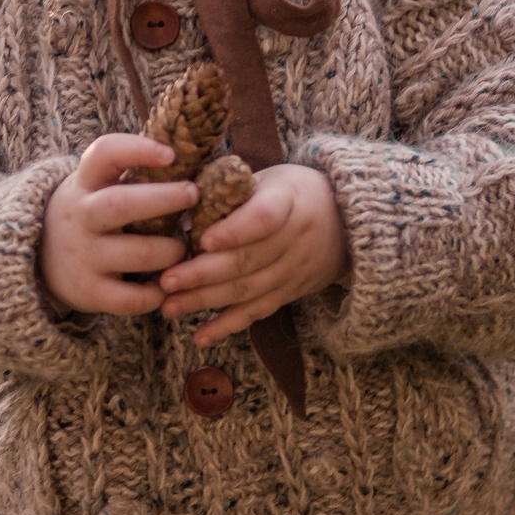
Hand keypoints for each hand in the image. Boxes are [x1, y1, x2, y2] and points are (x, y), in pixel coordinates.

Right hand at [39, 135, 195, 316]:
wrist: (37, 256)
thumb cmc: (91, 212)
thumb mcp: (97, 185)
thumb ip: (132, 171)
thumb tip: (194, 152)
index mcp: (86, 183)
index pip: (104, 154)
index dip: (137, 150)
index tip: (171, 154)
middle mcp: (81, 216)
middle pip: (120, 204)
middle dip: (163, 199)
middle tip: (193, 194)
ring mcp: (84, 255)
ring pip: (136, 254)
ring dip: (170, 250)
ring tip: (183, 248)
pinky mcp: (89, 291)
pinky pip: (131, 297)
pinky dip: (157, 293)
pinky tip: (168, 284)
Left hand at [158, 163, 346, 346]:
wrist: (347, 221)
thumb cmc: (293, 193)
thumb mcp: (270, 178)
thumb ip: (231, 191)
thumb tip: (180, 209)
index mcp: (288, 200)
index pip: (264, 218)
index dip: (235, 231)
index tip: (203, 238)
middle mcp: (294, 239)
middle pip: (248, 260)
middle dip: (203, 273)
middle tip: (166, 280)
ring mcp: (294, 270)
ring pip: (247, 290)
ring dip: (206, 301)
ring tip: (169, 306)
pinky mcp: (290, 293)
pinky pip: (257, 313)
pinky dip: (228, 326)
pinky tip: (200, 336)